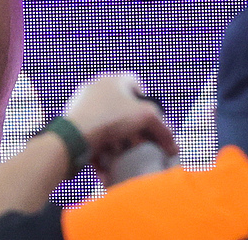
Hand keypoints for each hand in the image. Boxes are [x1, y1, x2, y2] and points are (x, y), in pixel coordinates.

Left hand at [61, 73, 176, 177]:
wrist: (73, 137)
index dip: (147, 103)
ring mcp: (83, 106)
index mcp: (113, 79)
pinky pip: (93, 138)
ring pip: (107, 126)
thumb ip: (163, 129)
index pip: (137, 85)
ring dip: (117, 143)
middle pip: (123, 110)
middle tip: (138, 144)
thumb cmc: (109, 119)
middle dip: (132, 130)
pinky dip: (101, 152)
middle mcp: (97, 89)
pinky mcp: (73, 125)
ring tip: (122, 157)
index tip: (150, 122)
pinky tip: (107, 166)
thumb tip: (174, 146)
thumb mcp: (146, 117)